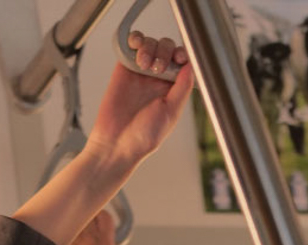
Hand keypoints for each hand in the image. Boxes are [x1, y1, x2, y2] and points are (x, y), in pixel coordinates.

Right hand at [88, 35, 192, 166]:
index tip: (179, 59)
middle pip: (167, 48)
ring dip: (150, 47)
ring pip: (150, 43)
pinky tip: (136, 49)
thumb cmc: (144, 136)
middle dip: (165, 51)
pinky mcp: (123, 68)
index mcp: (172, 89)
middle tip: (157, 68)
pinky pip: (131, 44)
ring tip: (144, 65)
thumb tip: (191, 65)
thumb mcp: (170, 113)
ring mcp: (140, 72)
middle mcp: (157, 79)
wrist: (116, 143)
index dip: (182, 55)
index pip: (182, 62)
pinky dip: (135, 39)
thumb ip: (182, 88)